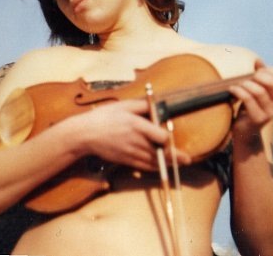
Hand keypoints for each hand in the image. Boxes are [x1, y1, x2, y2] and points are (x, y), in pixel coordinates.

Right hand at [74, 99, 191, 170]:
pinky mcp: (126, 160)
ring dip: (168, 164)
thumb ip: (142, 105)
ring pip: (154, 162)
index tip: (172, 137)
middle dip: (175, 157)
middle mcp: (136, 141)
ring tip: (180, 163)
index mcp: (137, 126)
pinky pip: (144, 166)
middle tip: (187, 160)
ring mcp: (131, 153)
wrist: (85, 135)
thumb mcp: (123, 105)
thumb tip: (156, 104)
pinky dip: (155, 167)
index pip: (160, 136)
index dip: (168, 138)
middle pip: (160, 153)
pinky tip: (162, 167)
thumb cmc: (104, 117)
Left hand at [228, 60, 272, 134]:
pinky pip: (248, 100)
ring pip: (260, 91)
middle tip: (248, 78)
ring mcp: (269, 113)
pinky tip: (232, 89)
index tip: (258, 71)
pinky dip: (239, 91)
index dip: (271, 70)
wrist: (245, 133)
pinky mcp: (258, 119)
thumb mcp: (257, 91)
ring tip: (237, 85)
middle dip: (259, 76)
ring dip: (246, 84)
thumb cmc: (250, 108)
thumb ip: (259, 77)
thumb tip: (258, 61)